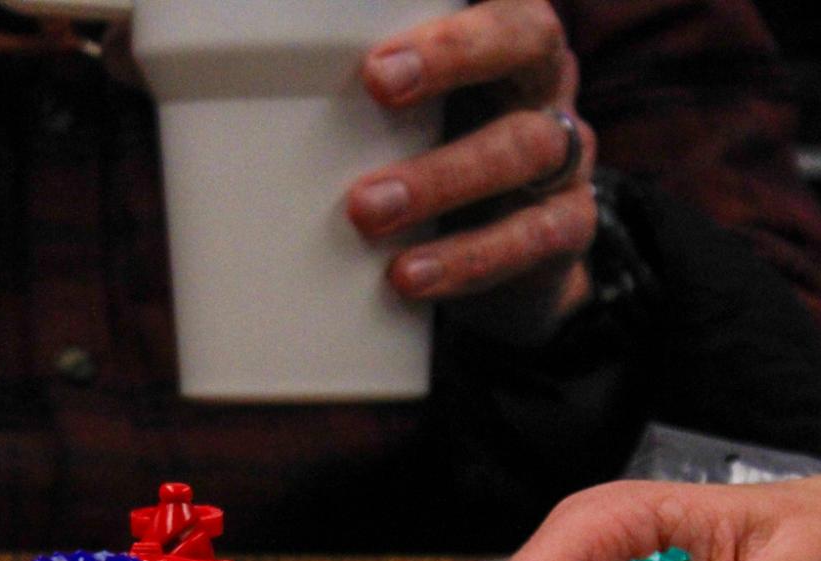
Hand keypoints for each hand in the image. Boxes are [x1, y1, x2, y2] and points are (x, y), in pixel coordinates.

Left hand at [347, 0, 596, 342]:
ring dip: (442, 176)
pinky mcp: (569, 228)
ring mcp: (567, 156)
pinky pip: (533, 237)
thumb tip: (251, 99)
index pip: (499, 3)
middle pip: (526, 42)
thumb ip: (362, 96)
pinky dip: (467, 258)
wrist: (506, 265)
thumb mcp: (404, 119)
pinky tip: (411, 274)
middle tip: (376, 86)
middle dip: (452, 58)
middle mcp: (544, 84)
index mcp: (505, 40)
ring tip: (367, 212)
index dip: (451, 24)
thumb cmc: (437, 162)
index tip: (377, 59)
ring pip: (524, 147)